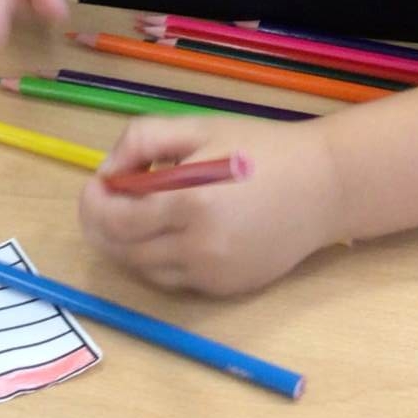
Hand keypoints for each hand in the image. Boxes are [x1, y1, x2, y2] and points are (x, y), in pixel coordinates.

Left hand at [78, 114, 343, 296]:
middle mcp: (198, 248)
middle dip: (101, 227)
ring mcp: (213, 275)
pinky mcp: (227, 290)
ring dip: (127, 246)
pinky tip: (168, 233)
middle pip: (122, 252)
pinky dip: (159, 260)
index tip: (94, 186)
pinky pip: (174, 281)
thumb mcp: (198, 127)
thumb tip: (108, 173)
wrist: (325, 187)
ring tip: (135, 215)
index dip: (93, 205)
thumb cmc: (261, 149)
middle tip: (103, 202)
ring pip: (144, 271)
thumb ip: (143, 141)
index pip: (115, 221)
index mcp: (189, 203)